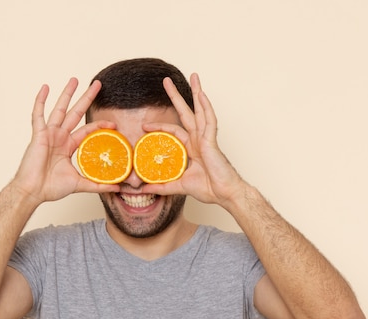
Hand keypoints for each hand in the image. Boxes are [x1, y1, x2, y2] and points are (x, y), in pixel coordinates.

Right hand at [11, 78, 118, 203]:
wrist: (33, 191)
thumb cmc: (51, 188)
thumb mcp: (80, 184)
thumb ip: (98, 185)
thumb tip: (118, 189)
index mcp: (68, 146)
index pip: (87, 130)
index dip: (99, 125)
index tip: (113, 123)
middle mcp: (60, 137)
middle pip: (76, 113)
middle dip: (86, 98)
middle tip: (97, 84)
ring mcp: (49, 134)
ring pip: (60, 109)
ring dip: (67, 94)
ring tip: (75, 80)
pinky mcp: (39, 134)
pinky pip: (39, 114)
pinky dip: (40, 101)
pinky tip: (45, 88)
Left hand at [142, 74, 244, 207]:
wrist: (224, 194)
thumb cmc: (208, 188)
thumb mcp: (178, 186)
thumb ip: (161, 186)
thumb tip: (143, 189)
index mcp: (191, 147)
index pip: (173, 131)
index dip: (159, 126)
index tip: (144, 126)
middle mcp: (199, 139)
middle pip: (186, 112)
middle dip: (176, 96)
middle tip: (165, 81)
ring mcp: (206, 138)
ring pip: (201, 110)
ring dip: (197, 92)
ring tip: (193, 76)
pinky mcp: (212, 141)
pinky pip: (210, 121)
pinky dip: (206, 107)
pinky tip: (202, 95)